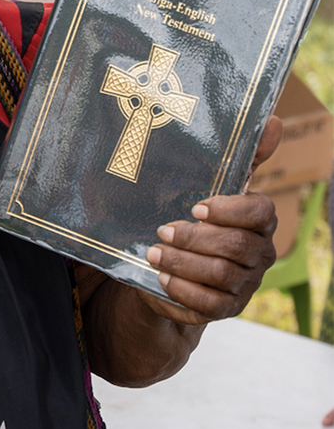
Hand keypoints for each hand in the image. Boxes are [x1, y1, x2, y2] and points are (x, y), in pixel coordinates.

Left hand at [143, 116, 282, 324]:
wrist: (176, 262)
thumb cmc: (197, 216)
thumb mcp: (211, 185)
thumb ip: (242, 157)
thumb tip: (275, 121)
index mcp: (259, 220)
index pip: (260, 212)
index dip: (230, 210)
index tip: (196, 206)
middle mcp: (260, 252)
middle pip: (237, 246)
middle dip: (196, 238)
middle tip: (162, 230)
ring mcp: (246, 284)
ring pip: (222, 276)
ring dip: (184, 264)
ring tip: (154, 253)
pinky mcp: (227, 308)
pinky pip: (210, 305)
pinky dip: (183, 291)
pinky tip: (161, 279)